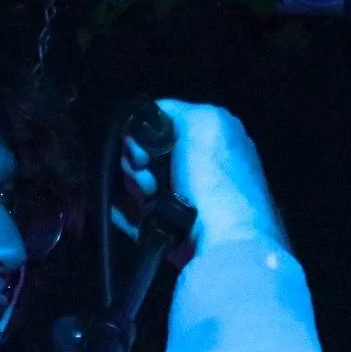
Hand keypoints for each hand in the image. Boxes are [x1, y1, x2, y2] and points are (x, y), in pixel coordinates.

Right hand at [116, 101, 289, 257]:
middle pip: (140, 154)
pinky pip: (132, 213)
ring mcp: (180, 198)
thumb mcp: (204, 120)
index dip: (140, 136)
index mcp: (208, 138)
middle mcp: (194, 165)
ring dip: (134, 190)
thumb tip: (147, 120)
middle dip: (136, 165)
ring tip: (152, 202)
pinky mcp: (168, 228)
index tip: (143, 153)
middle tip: (151, 181)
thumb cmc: (215, 179)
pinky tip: (136, 218)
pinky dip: (126, 214)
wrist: (224, 241)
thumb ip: (174, 110)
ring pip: (134, 183)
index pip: (155, 125)